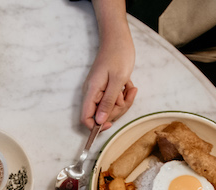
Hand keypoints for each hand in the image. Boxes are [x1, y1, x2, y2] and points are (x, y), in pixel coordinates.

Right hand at [80, 5, 136, 130]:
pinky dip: (123, 96)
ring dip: (123, 102)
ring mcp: (98, 91)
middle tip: (127, 94)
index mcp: (91, 92)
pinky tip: (129, 86)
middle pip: (101, 115)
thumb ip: (108, 101)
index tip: (111, 122)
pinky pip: (114, 100)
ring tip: (130, 87)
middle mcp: (92, 94)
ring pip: (110, 108)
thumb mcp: (117, 79)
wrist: (118, 38)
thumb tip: (99, 121)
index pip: (86, 119)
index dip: (97, 126)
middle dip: (117, 109)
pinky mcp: (104, 89)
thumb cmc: (118, 54)